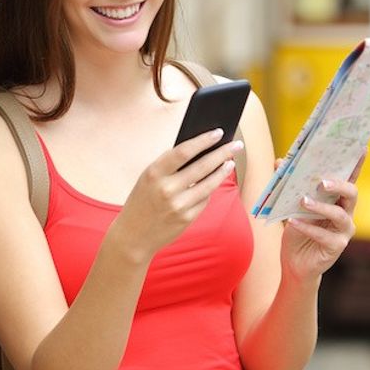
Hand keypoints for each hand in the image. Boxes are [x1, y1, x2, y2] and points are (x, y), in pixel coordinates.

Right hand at [111, 129, 244, 261]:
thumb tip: (200, 150)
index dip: (203, 140)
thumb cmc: (141, 201)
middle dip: (222, 153)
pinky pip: (204, 199)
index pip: (184, 151)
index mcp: (154, 173)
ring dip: (223, 171)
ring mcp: (178, 205)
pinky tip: (214, 182)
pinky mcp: (187, 218)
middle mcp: (167, 189)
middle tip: (236, 144)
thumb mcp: (148, 179)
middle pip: (202, 166)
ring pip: (209, 184)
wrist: (132, 236)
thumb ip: (169, 166)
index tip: (218, 132)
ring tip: (230, 162)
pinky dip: (210, 190)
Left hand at [280, 150, 365, 282]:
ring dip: (321, 207)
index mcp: (338, 199)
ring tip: (303, 201)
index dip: (356, 164)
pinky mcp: (337, 246)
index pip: (349, 178)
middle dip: (339, 185)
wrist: (295, 263)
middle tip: (322, 182)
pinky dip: (307, 227)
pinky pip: (324, 235)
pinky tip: (293, 221)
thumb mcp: (289, 205)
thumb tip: (281, 160)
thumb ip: (288, 184)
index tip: (361, 147)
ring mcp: (344, 231)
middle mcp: (346, 213)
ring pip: (339, 214)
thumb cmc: (297, 230)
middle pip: (351, 193)